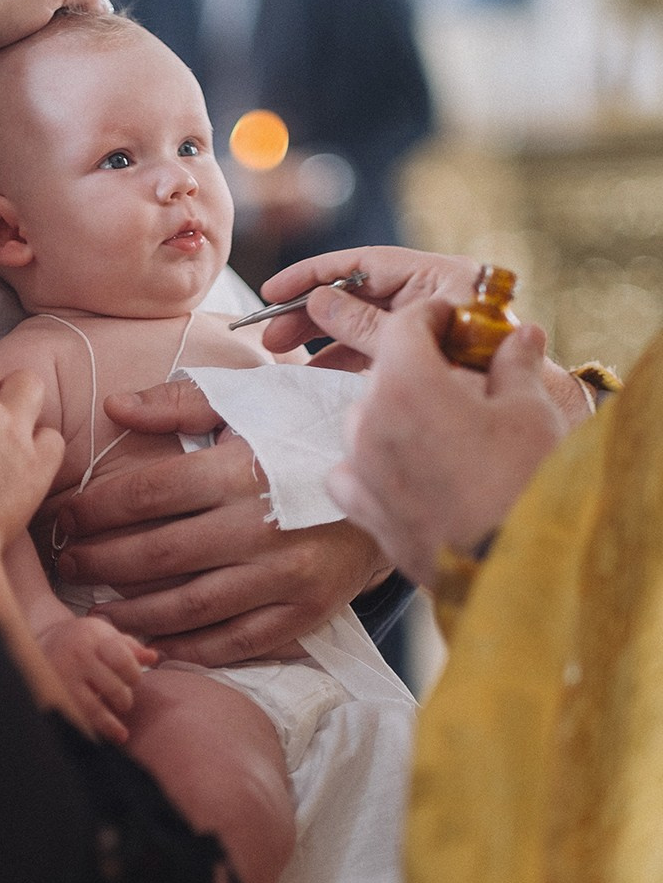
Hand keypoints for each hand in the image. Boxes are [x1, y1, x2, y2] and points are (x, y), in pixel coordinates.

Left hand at [0, 0, 103, 84]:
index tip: (94, 44)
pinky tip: (13, 84)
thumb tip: (99, 4)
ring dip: (31, 57)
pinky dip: (4, 70)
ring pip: (18, 40)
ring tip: (46, 80)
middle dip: (58, 38)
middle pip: (44, 14)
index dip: (85, 13)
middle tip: (73, 68)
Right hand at [39, 618, 156, 744]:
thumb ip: (130, 648)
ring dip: (110, 724)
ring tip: (120, 732)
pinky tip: (100, 736)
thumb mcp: (106, 635)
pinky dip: (90, 730)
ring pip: (92, 709)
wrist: (44, 640)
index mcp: (95, 639)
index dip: (134, 676)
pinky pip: (75, 718)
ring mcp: (63, 677)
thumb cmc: (82, 639)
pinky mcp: (53, 694)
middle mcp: (78, 657)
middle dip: (124, 700)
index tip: (133, 681)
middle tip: (124, 702)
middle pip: (112, 688)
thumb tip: (152, 657)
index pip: (123, 662)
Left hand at [53, 379, 391, 665]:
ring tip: (97, 611)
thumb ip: (180, 404)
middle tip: (66, 564)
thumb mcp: (252, 403)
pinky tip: (153, 642)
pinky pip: (233, 640)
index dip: (94, 508)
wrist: (396, 479)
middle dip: (99, 561)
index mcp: (242, 469)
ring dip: (132, 612)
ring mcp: (283, 576)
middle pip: (157, 553)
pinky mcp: (302, 612)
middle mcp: (261, 526)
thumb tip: (114, 407)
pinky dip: (189, 646)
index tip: (64, 516)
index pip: (146, 494)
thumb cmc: (310, 434)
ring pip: (188, 606)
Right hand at [258, 245, 479, 361]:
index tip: (274, 293)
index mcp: (437, 277)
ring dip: (324, 338)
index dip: (314, 275)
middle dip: (312, 312)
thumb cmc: (478, 372)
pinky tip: (319, 372)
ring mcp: (429, 325)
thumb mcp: (410, 343)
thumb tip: (318, 301)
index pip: (363, 264)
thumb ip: (362, 323)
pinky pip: (377, 348)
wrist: (524, 419)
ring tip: (286, 357)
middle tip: (272, 336)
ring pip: (363, 323)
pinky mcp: (426, 354)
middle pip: (358, 293)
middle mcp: (433, 295)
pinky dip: (346, 358)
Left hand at [326, 299, 565, 587]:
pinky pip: (352, 470)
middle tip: (456, 377)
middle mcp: (370, 422)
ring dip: (394, 416)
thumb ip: (515, 365)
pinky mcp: (362, 510)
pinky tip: (403, 469)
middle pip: (384, 375)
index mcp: (407, 384)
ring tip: (439, 429)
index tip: (451, 319)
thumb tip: (519, 336)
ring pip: (364, 421)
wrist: (516, 567)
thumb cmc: (526, 484)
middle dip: (418, 369)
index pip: (404, 325)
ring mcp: (360, 469)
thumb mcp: (530, 411)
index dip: (431, 315)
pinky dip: (372, 463)